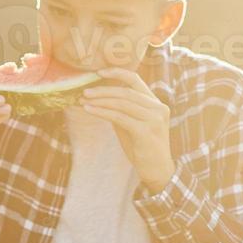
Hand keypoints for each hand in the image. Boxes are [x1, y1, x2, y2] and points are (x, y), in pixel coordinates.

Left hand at [80, 67, 174, 190]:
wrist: (157, 171)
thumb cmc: (142, 148)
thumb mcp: (131, 124)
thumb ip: (122, 110)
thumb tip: (99, 97)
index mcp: (155, 103)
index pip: (136, 80)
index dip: (117, 73)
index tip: (99, 72)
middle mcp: (158, 108)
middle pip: (126, 92)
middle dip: (103, 90)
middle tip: (85, 91)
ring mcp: (154, 119)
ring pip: (122, 103)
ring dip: (100, 101)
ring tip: (84, 100)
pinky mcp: (146, 131)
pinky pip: (120, 117)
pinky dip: (103, 112)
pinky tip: (90, 110)